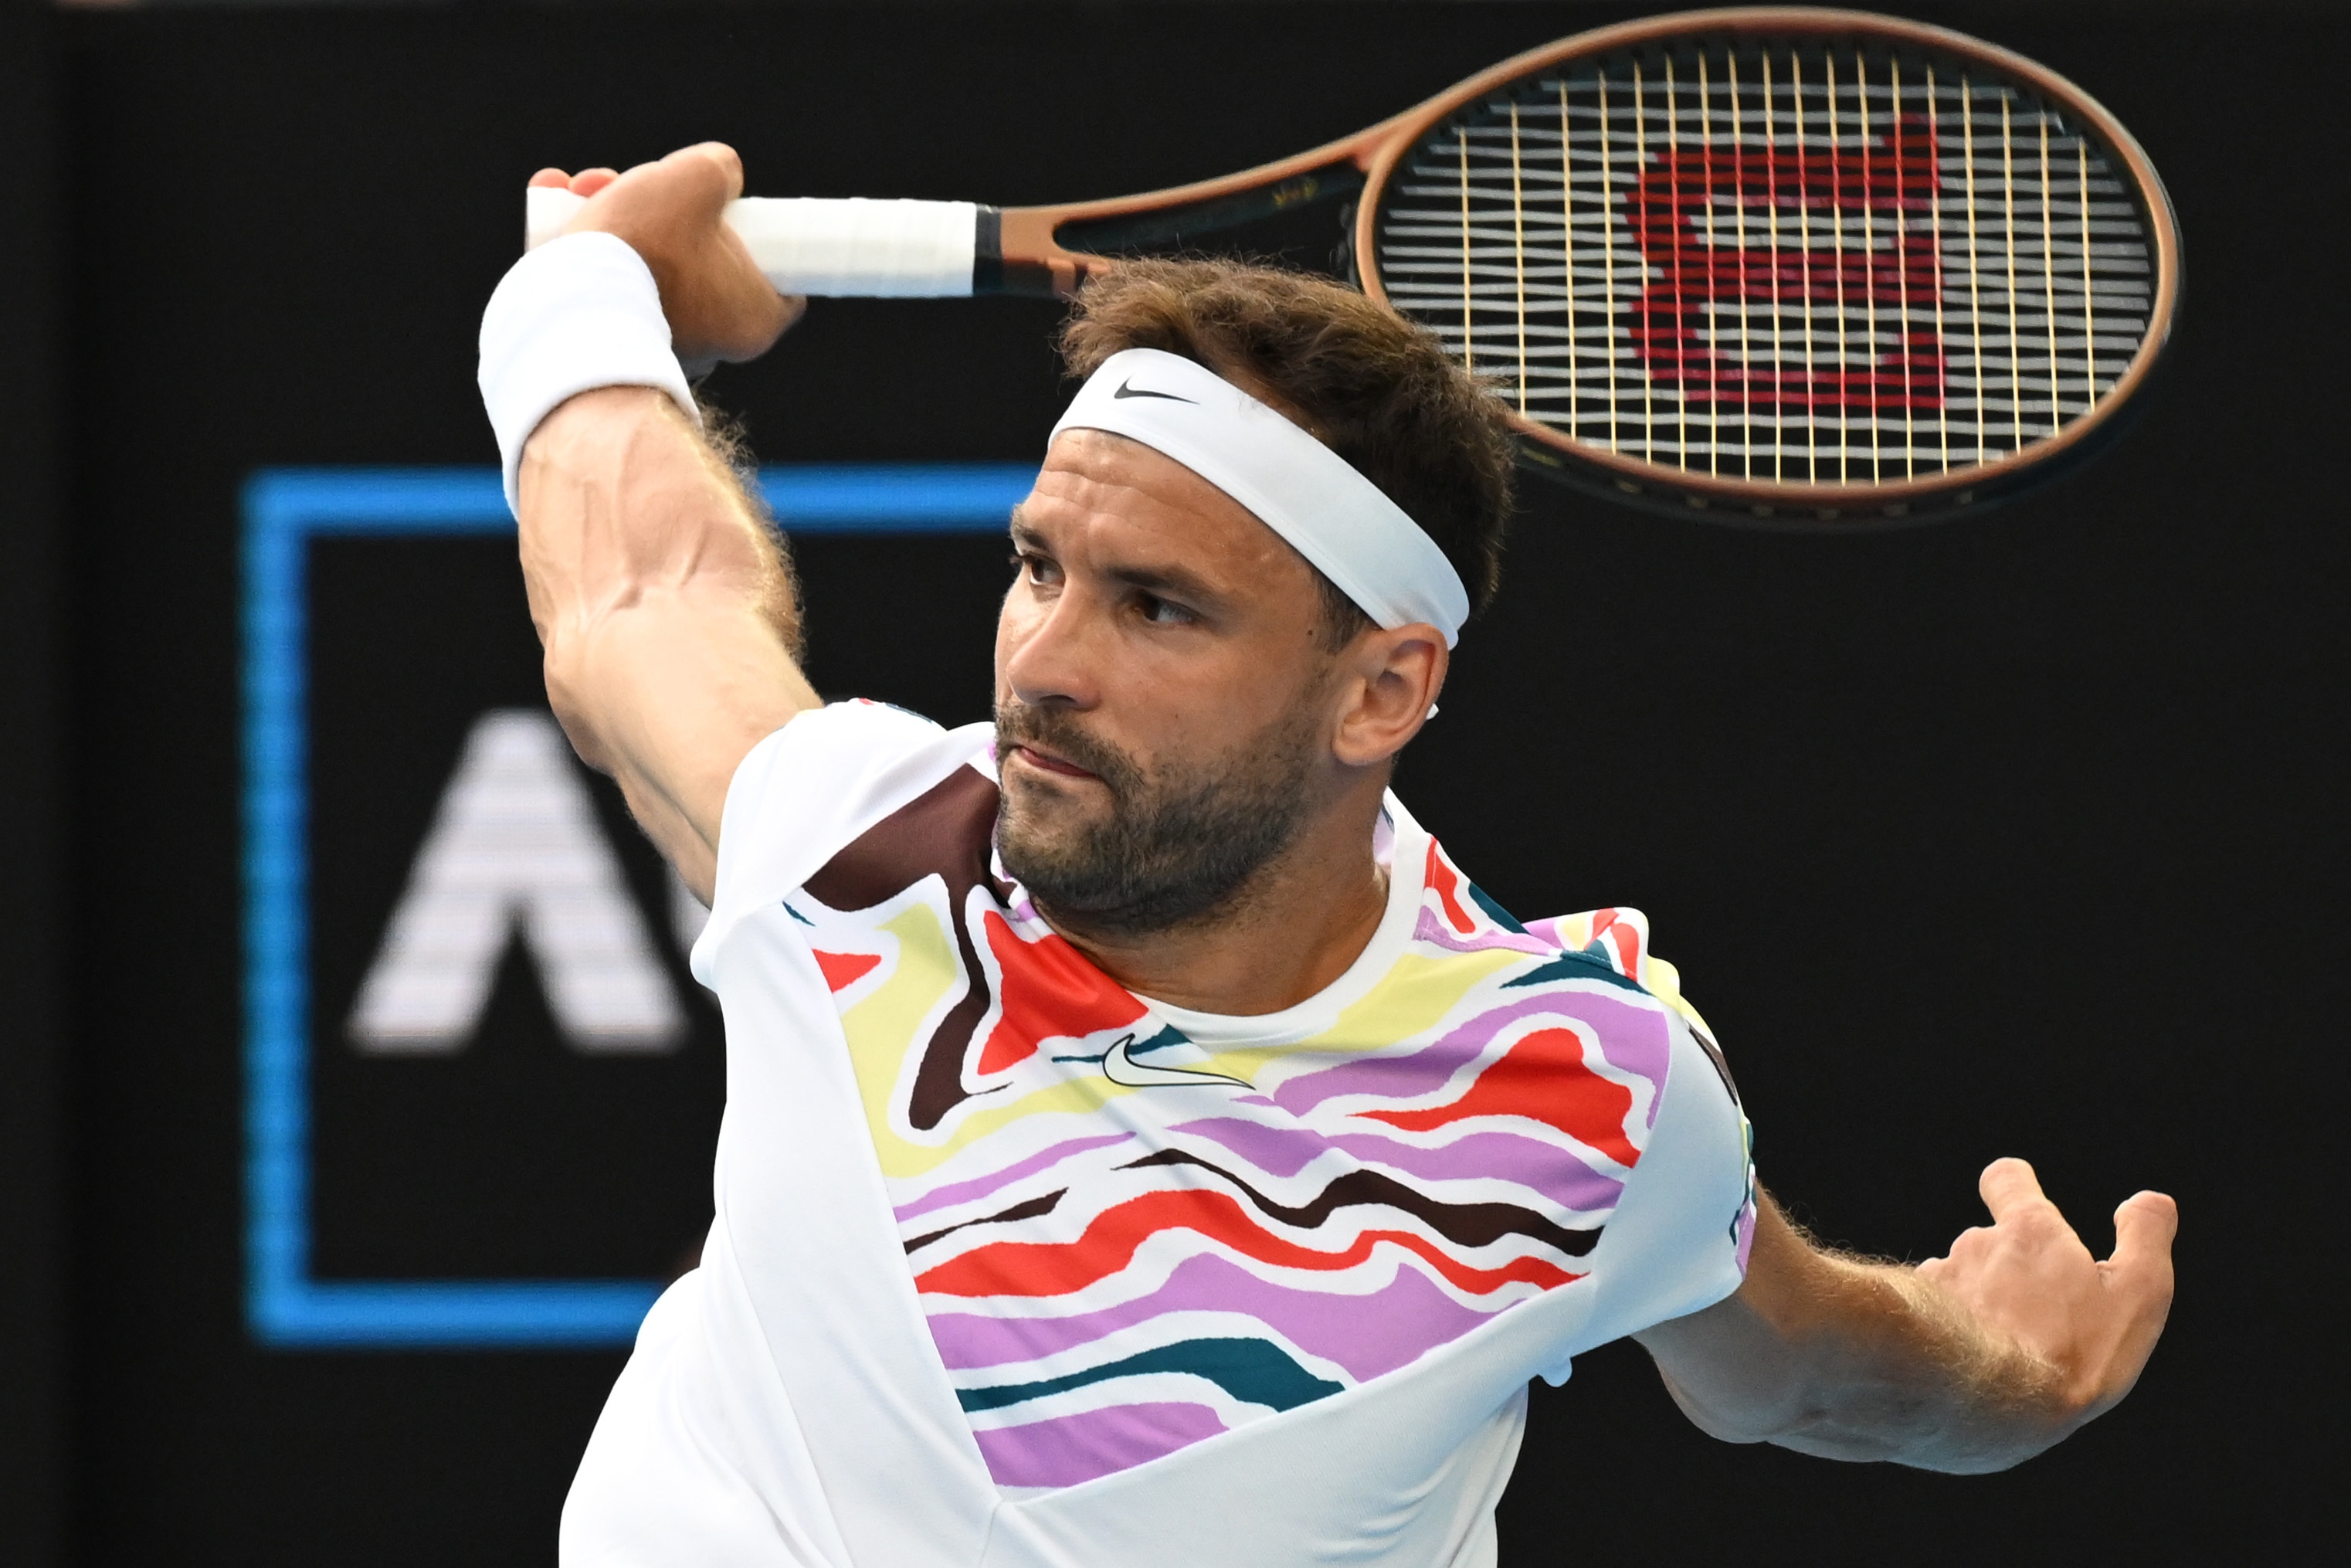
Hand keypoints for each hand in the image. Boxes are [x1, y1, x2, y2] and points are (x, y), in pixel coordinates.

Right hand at [528, 145, 804, 368]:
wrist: (571, 307)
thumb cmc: (646, 246)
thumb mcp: (695, 179)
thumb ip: (719, 168)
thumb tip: (720, 172)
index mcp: (752, 318)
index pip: (776, 278)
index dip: (760, 238)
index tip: (733, 213)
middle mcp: (713, 343)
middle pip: (700, 258)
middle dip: (661, 210)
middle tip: (635, 183)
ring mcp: (662, 346)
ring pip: (647, 265)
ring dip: (614, 216)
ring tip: (582, 186)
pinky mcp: (613, 342)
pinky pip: (609, 285)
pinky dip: (587, 246)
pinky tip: (553, 199)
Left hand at [1916, 1157, 2176, 1431]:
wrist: (1986, 1403)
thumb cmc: (2071, 1351)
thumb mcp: (2137, 1293)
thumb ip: (2146, 1238)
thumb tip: (2153, 1201)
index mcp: (2029, 1232)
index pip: (2007, 1178)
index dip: (2014, 1186)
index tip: (2021, 1198)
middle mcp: (1974, 1245)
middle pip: (1987, 1243)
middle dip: (2008, 1269)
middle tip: (2039, 1315)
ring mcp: (1938, 1282)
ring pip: (1959, 1284)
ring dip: (1977, 1304)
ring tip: (2005, 1350)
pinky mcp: (1912, 1320)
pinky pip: (1931, 1319)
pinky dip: (1945, 1333)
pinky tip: (1964, 1365)